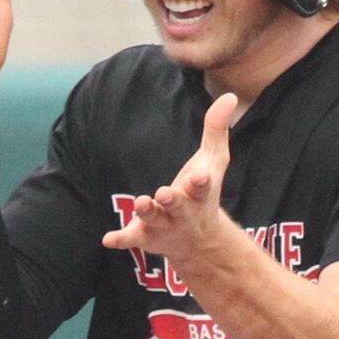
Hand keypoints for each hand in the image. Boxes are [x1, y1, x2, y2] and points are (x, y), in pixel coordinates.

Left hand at [102, 93, 238, 260]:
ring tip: (141, 202)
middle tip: (165, 193)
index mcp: (200, 193)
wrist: (199, 243)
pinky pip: (132, 238)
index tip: (200, 176)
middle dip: (172, 199)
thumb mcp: (213, 162)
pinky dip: (122, 239)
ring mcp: (164, 224)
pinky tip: (108, 239)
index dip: (201, 182)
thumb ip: (216, 129)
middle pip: (178, 205)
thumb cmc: (202, 193)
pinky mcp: (146, 236)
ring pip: (155, 219)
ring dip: (147, 211)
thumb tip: (230, 96)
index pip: (202, 186)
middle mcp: (183, 211)